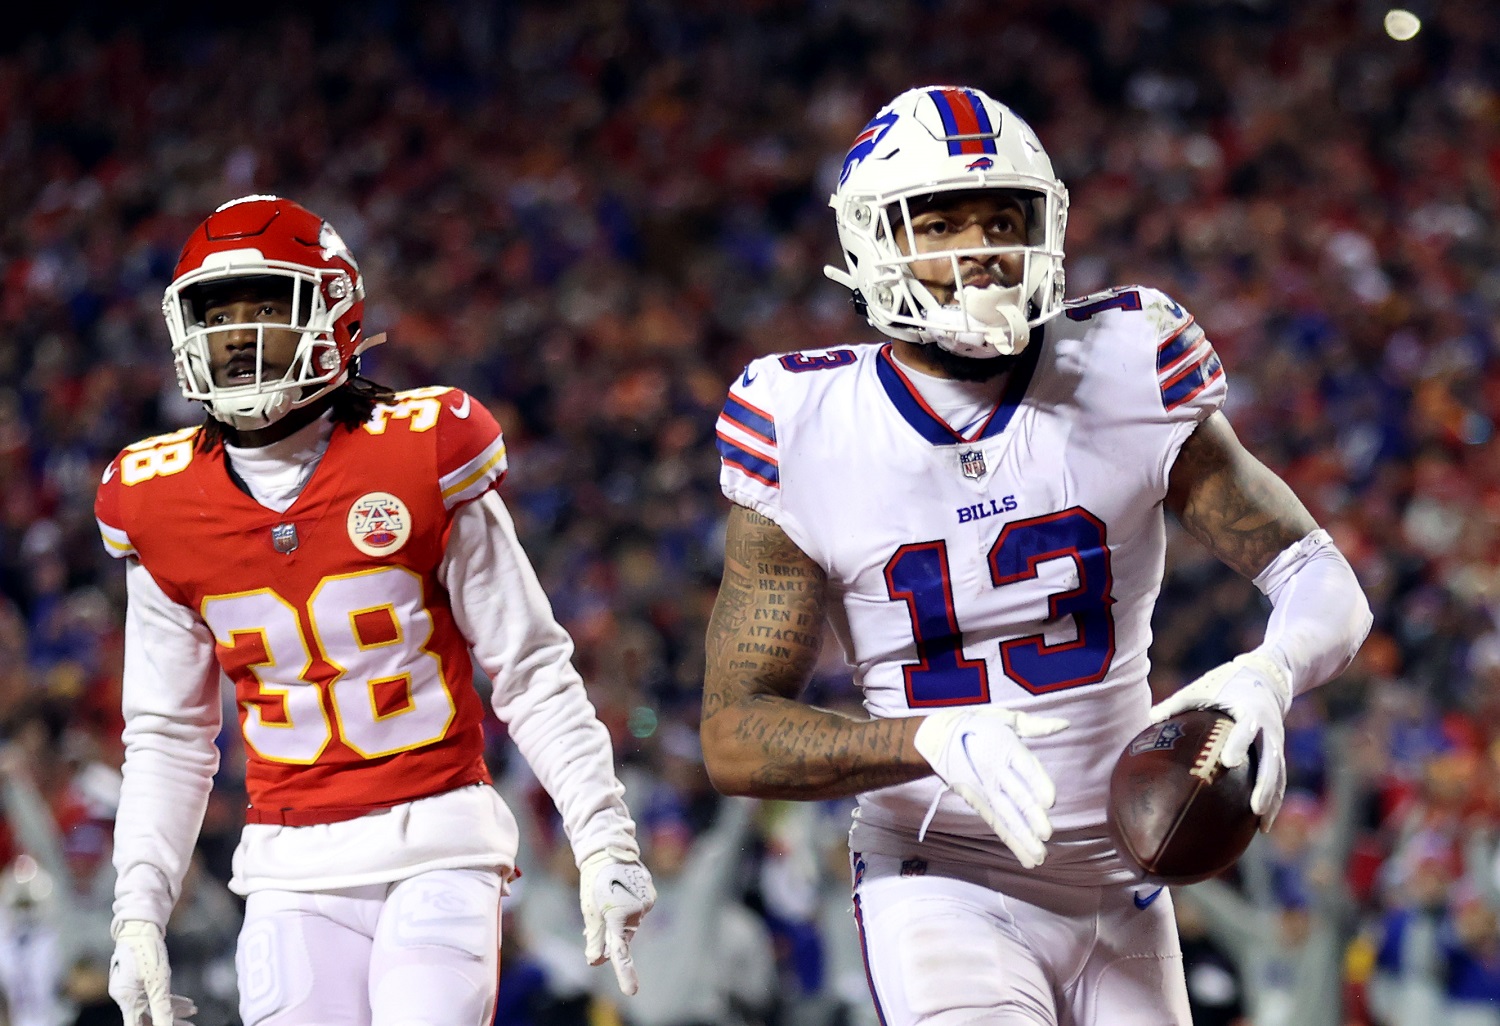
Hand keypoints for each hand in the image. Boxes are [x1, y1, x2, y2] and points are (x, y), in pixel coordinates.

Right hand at [109, 921, 197, 1025]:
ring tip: (194, 1010)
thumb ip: (162, 1007)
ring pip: (153, 1006)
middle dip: (170, 1022)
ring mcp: (132, 988)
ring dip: (173, 1010)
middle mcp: (126, 996)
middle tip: (191, 1025)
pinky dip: (169, 999)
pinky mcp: (139, 980)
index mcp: (127, 999)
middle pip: (148, 1018)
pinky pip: (154, 995)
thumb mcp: (158, 982)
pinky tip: (186, 1002)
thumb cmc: (147, 952)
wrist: (141, 927)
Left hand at [578, 849, 655, 995]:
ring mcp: (647, 902)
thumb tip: (595, 961)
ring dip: (622, 918)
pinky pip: (640, 910)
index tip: (632, 993)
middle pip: (625, 936)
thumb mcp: (589, 910)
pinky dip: (631, 906)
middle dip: (614, 932)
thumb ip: (595, 937)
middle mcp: (636, 911)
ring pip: (633, 923)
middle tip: (601, 909)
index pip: (620, 952)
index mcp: (617, 916)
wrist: (608, 850)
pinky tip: (622, 891)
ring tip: (611, 895)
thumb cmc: (594, 881)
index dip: (625, 974)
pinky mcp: (651, 895)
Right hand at [912, 706, 1068, 867]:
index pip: (1024, 767)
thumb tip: (1065, 724)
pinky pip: (996, 823)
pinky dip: (1010, 840)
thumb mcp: (1004, 718)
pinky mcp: (978, 802)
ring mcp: (985, 790)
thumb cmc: (976, 724)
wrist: (936, 738)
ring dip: (1022, 837)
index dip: (1036, 783)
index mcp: (1005, 747)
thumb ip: (1035, 725)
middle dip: (1030, 816)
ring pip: (1006, 816)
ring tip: (1039, 856)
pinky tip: (1024, 855)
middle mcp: (995, 771)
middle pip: (1015, 796)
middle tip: (1046, 834)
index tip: (1050, 801)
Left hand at [1148, 651, 1291, 827]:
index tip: (1228, 762)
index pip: (1246, 730)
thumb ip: (1178, 702)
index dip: (1238, 745)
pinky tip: (1262, 826)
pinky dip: (1274, 800)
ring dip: (1272, 799)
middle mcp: (1268, 729)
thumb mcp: (1203, 688)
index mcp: (1250, 711)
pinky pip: (1280, 779)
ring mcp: (1277, 742)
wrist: (1268, 677)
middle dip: (1265, 784)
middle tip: (1254, 806)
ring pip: (1279, 774)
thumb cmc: (1226, 684)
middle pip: (1271, 760)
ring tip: (1261, 824)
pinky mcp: (1278, 752)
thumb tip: (1148, 718)